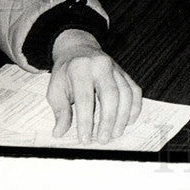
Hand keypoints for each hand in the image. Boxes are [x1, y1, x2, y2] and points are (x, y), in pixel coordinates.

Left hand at [48, 30, 142, 144]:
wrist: (78, 50)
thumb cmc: (66, 73)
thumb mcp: (55, 89)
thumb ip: (60, 111)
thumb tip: (60, 132)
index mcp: (80, 68)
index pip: (85, 98)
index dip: (86, 121)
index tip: (84, 139)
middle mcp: (101, 66)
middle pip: (110, 95)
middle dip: (108, 120)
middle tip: (103, 139)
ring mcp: (116, 68)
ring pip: (126, 93)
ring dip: (122, 117)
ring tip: (115, 134)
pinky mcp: (125, 73)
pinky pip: (135, 90)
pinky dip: (134, 107)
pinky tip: (128, 121)